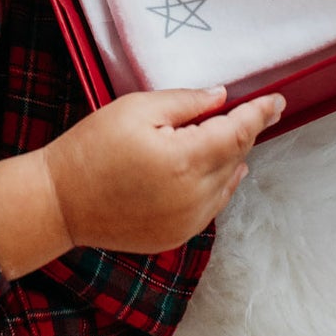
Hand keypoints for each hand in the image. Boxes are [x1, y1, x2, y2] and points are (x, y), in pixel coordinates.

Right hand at [40, 85, 284, 253]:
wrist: (59, 203)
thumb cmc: (91, 149)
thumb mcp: (136, 109)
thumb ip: (186, 103)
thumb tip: (221, 98)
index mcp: (186, 160)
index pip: (239, 132)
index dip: (260, 114)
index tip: (276, 101)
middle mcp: (195, 197)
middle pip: (236, 157)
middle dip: (242, 132)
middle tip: (243, 111)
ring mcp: (187, 222)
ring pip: (227, 184)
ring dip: (229, 159)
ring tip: (219, 137)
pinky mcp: (176, 237)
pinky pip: (210, 206)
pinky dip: (215, 185)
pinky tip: (203, 170)